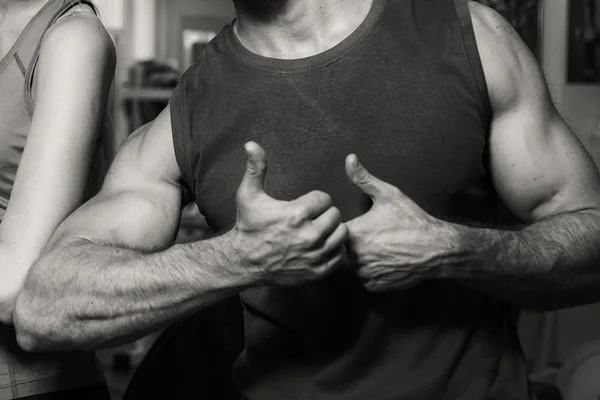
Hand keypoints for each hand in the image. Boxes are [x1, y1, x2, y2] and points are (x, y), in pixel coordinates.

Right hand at [233, 142, 348, 285]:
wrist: (244, 262)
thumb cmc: (248, 226)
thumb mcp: (248, 195)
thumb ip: (256, 167)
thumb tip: (251, 143)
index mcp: (296, 214)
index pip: (324, 198)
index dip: (315, 200)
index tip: (304, 206)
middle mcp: (309, 235)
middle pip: (335, 215)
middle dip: (324, 214)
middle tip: (311, 218)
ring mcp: (314, 255)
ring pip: (342, 234)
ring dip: (332, 230)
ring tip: (317, 229)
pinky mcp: (317, 271)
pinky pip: (339, 255)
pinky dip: (333, 249)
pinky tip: (319, 245)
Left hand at [344, 155, 454, 291]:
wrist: (436, 248)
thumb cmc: (411, 219)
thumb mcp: (387, 194)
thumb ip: (363, 178)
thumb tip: (349, 158)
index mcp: (353, 233)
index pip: (338, 231)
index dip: (351, 228)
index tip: (367, 225)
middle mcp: (355, 256)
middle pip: (345, 249)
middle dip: (357, 243)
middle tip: (378, 237)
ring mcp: (364, 273)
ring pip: (355, 265)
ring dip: (364, 259)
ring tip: (384, 248)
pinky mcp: (374, 285)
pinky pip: (366, 278)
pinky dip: (373, 272)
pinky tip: (387, 261)